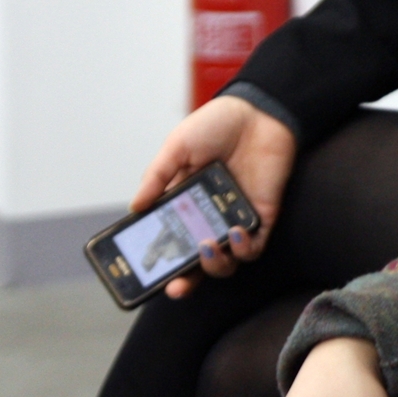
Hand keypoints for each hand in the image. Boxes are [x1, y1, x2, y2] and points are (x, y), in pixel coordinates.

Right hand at [131, 94, 296, 297]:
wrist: (259, 110)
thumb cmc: (217, 125)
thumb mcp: (177, 147)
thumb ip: (157, 177)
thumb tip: (134, 207)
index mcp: (185, 205)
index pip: (170, 243)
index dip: (160, 263)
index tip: (145, 277)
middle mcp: (210, 217)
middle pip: (197, 262)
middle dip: (185, 281)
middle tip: (176, 286)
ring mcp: (236, 218)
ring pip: (227, 260)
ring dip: (216, 264)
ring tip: (208, 247)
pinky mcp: (262, 214)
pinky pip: (255, 246)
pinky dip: (245, 248)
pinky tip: (236, 233)